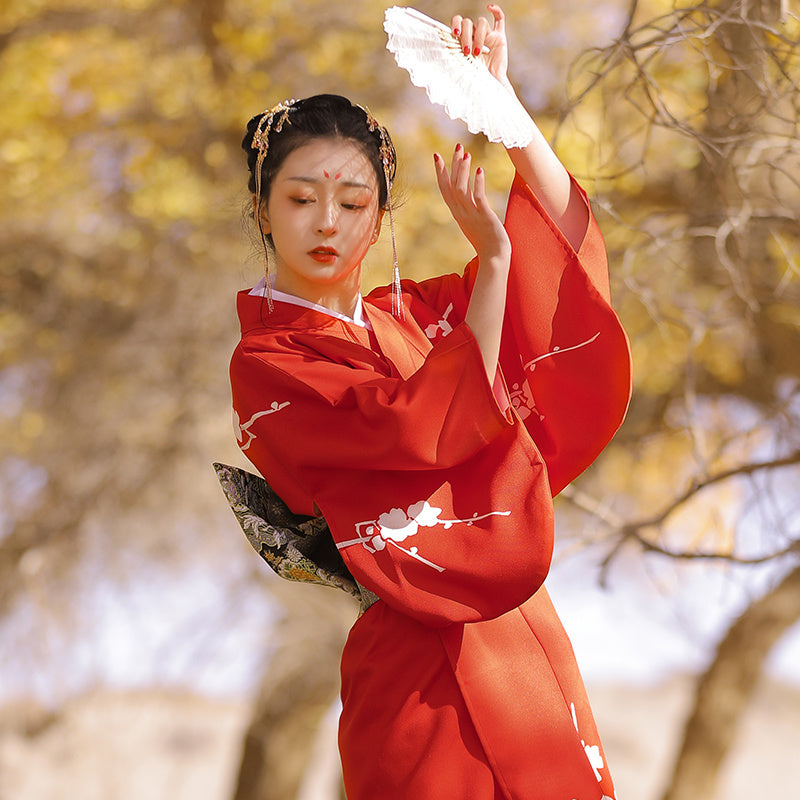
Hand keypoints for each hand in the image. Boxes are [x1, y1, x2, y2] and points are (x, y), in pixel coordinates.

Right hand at [433, 144, 510, 262]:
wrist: (494, 256)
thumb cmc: (486, 240)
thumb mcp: (472, 221)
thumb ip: (469, 207)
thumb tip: (469, 195)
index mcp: (457, 212)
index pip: (444, 189)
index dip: (439, 172)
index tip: (437, 155)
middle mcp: (461, 212)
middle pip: (451, 185)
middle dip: (452, 164)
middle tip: (457, 145)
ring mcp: (472, 214)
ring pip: (461, 189)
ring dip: (463, 170)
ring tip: (467, 154)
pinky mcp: (484, 216)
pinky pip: (478, 198)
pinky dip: (477, 183)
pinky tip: (480, 170)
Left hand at [450, 4, 510, 89]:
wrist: (491, 86)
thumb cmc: (475, 81)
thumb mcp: (462, 71)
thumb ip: (454, 64)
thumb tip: (438, 66)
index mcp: (464, 42)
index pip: (457, 24)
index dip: (455, 25)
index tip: (454, 34)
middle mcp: (474, 36)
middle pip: (468, 23)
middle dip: (466, 35)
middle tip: (466, 51)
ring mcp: (487, 36)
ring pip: (481, 22)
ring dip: (478, 35)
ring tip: (477, 52)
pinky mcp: (499, 37)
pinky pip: (499, 19)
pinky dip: (496, 11)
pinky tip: (489, 8)